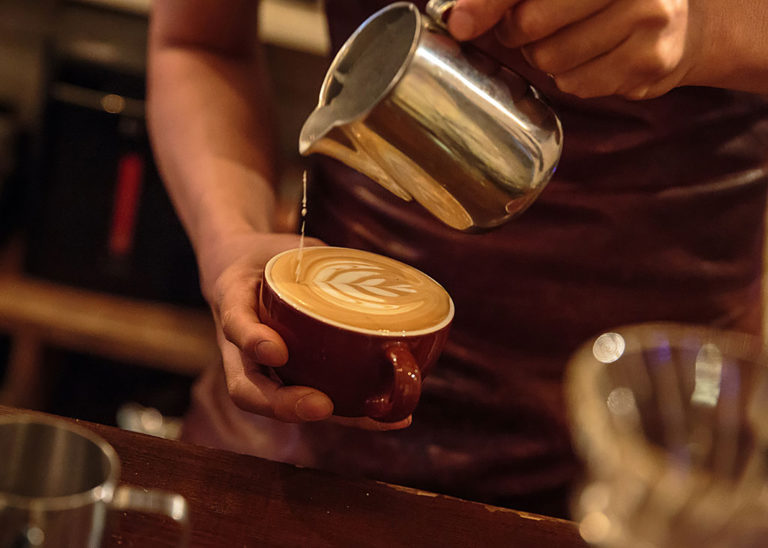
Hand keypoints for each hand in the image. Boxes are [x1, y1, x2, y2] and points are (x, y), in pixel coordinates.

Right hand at [199, 231, 410, 430]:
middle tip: (321, 406)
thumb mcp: (287, 246)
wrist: (243, 266)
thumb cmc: (271, 256)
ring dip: (323, 417)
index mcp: (234, 299)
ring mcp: (259, 367)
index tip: (278, 352)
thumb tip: (375, 275)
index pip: (235, 323)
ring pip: (275, 405)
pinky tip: (390, 418)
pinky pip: (309, 399)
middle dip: (282, 404)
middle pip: (246, 389)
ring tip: (371, 418)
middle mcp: (239, 345)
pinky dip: (349, 414)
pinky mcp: (286, 377)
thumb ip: (323, 258)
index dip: (253, 341)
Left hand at [447, 0, 697, 99]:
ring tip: (573, 41)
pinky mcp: (650, 62)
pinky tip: (596, 59)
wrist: (686, 22)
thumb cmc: (608, 0)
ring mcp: (648, 19)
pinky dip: (574, 78)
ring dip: (547, 58)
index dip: (488, 4)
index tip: (459, 22)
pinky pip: (577, 85)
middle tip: (527, 29)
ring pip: (551, 60)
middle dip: (518, 32)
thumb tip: (459, 18)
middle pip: (532, 23)